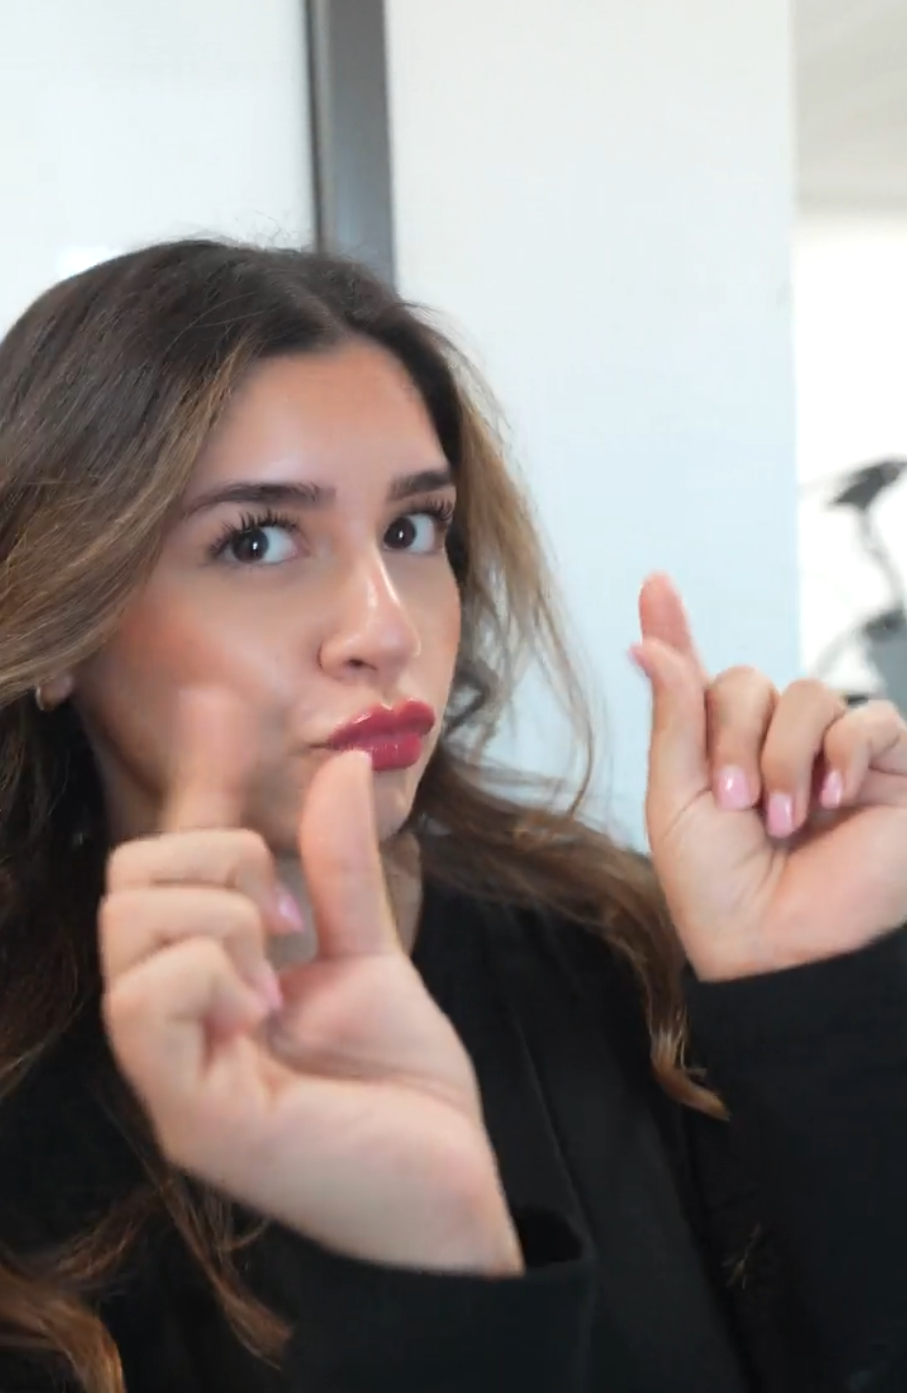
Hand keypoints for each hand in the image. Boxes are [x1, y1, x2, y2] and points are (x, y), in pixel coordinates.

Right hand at [100, 689, 520, 1273]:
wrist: (449, 1187)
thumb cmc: (402, 1088)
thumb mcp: (371, 954)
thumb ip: (342, 869)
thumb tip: (339, 767)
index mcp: (212, 973)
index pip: (176, 856)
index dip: (196, 776)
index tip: (221, 705)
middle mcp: (174, 1015)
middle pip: (131, 876)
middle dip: (222, 858)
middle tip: (294, 915)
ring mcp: (170, 1066)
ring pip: (131, 923)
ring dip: (225, 912)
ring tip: (283, 966)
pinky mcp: (188, 1111)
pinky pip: (143, 997)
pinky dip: (210, 970)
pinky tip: (263, 1005)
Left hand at [632, 574, 906, 980]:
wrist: (777, 948)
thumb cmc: (717, 888)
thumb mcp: (677, 798)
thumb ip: (675, 716)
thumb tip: (646, 642)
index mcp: (715, 750)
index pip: (698, 677)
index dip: (675, 631)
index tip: (654, 584)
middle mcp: (773, 744)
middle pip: (751, 681)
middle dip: (734, 738)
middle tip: (735, 803)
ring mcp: (831, 755)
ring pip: (809, 695)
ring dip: (785, 756)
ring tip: (783, 819)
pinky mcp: (889, 771)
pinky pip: (872, 719)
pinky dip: (845, 752)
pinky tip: (832, 799)